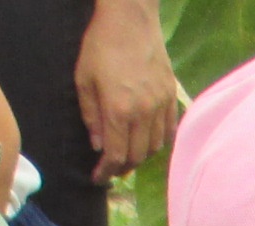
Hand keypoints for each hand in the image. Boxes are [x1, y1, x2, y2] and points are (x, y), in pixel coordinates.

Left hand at [76, 0, 184, 180]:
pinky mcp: (171, 95)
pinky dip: (160, 142)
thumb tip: (98, 145)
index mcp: (118, 109)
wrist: (130, 18)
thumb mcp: (84, 79)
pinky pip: (169, 130)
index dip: (106, 171)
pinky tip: (149, 142)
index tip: (98, 178)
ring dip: (141, 156)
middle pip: (137, 156)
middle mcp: (143, 111)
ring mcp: (160, 104)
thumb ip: (90, 116)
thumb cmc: (101, 45)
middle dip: (122, 168)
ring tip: (129, 156)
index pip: (116, 155)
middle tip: (111, 169)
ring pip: (155, 146)